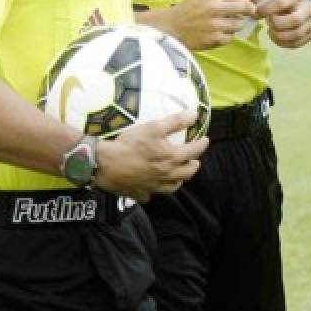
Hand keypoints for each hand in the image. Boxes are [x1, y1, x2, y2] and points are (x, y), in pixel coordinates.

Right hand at [94, 112, 208, 201]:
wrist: (105, 164)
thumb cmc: (130, 144)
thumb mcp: (153, 127)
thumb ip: (175, 121)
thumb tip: (194, 115)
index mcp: (172, 158)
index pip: (194, 151)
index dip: (202, 144)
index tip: (205, 140)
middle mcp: (166, 175)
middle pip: (188, 173)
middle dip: (194, 165)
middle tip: (194, 159)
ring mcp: (153, 187)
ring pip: (173, 187)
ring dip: (179, 179)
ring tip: (179, 174)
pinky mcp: (140, 194)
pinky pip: (151, 195)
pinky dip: (155, 190)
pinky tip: (152, 186)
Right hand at [143, 0, 256, 50]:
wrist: (171, 27)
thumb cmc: (189, 9)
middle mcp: (215, 7)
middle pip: (246, 7)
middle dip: (250, 10)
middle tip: (250, 12)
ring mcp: (215, 24)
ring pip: (239, 24)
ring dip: (236, 24)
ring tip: (226, 23)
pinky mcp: (214, 39)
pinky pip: (230, 37)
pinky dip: (227, 36)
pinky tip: (218, 32)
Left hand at [255, 0, 310, 48]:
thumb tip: (249, 11)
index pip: (282, 3)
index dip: (267, 9)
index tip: (258, 11)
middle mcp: (309, 8)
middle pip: (295, 20)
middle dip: (277, 24)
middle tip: (268, 23)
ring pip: (297, 34)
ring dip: (279, 35)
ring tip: (271, 30)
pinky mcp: (310, 34)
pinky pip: (297, 43)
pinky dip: (283, 43)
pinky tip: (276, 36)